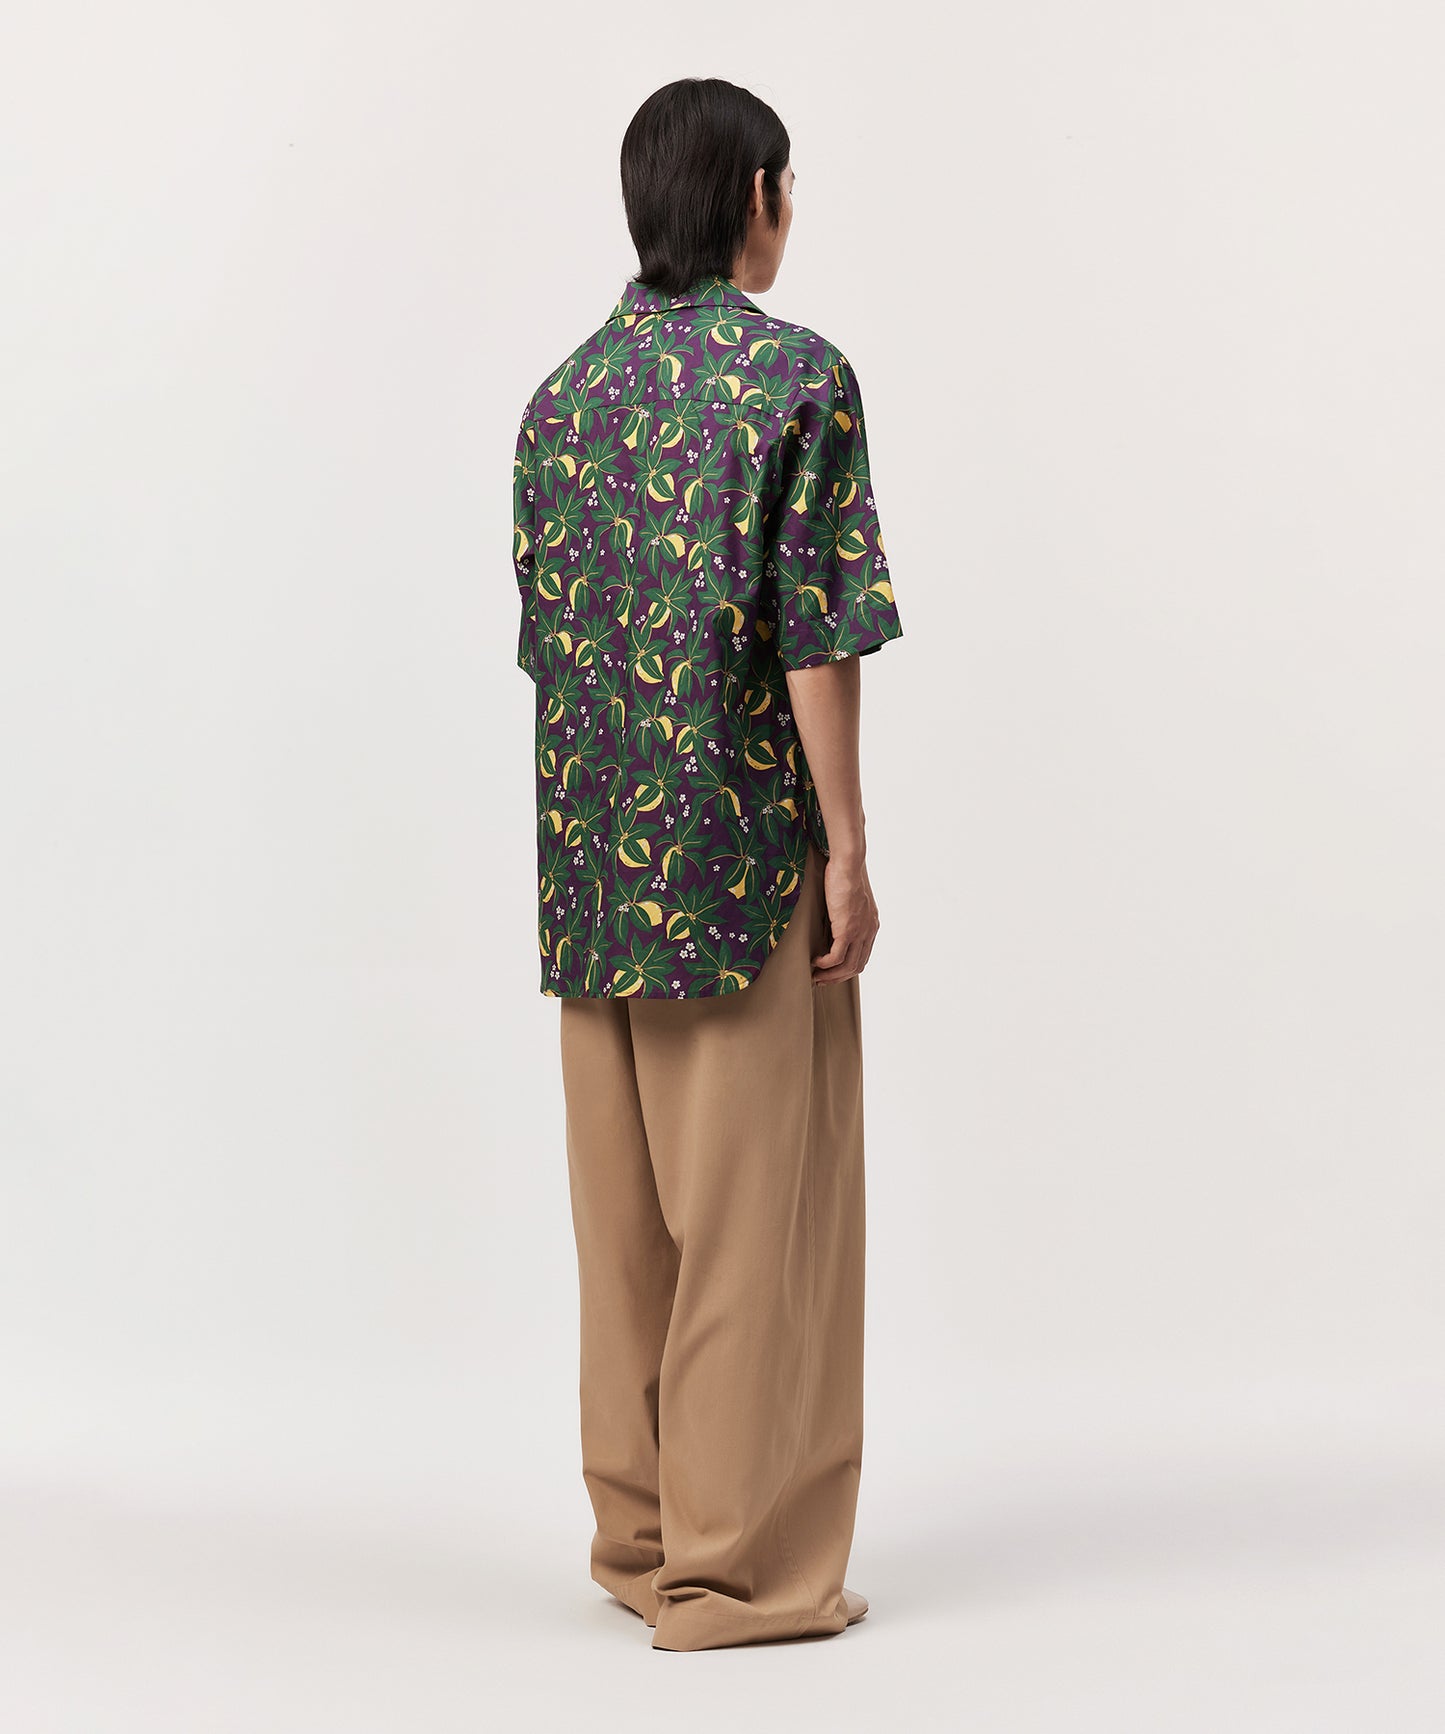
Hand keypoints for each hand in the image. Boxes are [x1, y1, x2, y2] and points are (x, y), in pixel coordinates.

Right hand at [811, 853, 879, 984]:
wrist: (848, 864)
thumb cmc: (845, 873)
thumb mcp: (848, 897)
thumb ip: (844, 912)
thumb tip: (831, 920)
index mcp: (871, 925)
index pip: (862, 956)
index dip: (847, 967)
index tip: (831, 970)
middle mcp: (869, 931)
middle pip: (856, 966)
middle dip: (838, 977)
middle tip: (822, 979)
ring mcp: (859, 932)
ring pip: (847, 967)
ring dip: (830, 975)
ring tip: (816, 976)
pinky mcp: (847, 930)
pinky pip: (836, 957)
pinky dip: (825, 964)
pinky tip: (815, 962)